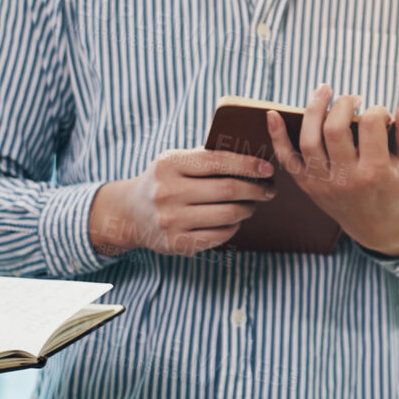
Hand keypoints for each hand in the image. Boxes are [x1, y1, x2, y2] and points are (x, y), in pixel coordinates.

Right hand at [87, 149, 275, 256]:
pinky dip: (234, 227)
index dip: (248, 164)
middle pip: (227, 190)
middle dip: (255, 190)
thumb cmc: (164, 182)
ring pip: (228, 215)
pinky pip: (220, 235)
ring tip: (252, 205)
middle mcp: (168, 192)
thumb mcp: (174, 161)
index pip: (217, 161)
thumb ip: (205, 157)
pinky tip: (235, 221)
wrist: (130, 214)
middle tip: (268, 190)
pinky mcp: (177, 242)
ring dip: (247, 209)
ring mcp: (171, 219)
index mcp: (169, 164)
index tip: (268, 168)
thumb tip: (251, 156)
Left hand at [266, 86, 398, 255]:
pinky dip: (277, 136)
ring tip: (324, 92)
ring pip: (309, 139)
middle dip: (343, 103)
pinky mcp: (308, 185)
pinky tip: (273, 114)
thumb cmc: (396, 189)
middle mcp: (347, 179)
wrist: (377, 227)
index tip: (381, 114)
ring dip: (313, 109)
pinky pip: (287, 159)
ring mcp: (323, 183)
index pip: (370, 125)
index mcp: (376, 172)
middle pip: (334, 128)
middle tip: (353, 99)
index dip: (377, 110)